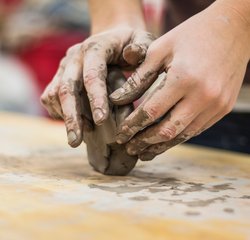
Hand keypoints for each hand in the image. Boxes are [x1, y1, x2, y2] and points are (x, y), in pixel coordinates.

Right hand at [40, 26, 153, 146]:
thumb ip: (140, 48)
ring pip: (54, 94)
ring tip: (78, 138)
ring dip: (64, 117)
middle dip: (72, 117)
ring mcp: (64, 67)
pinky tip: (74, 124)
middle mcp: (75, 57)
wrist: (112, 37)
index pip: (92, 75)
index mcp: (95, 48)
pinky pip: (50, 97)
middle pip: (67, 88)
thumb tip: (130, 55)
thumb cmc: (130, 43)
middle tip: (75, 142)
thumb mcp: (142, 40)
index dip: (96, 98)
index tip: (101, 121)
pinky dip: (59, 112)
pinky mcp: (59, 76)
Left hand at [110, 2, 249, 159]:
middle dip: (144, 142)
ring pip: (183, 135)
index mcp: (184, 78)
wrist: (235, 29)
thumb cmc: (192, 35)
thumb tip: (117, 99)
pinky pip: (197, 129)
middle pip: (167, 130)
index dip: (132, 126)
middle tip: (129, 148)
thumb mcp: (161, 49)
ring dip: (161, 146)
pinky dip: (178, 137)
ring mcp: (216, 105)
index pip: (151, 111)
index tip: (120, 135)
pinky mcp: (224, 108)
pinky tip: (165, 140)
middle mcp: (203, 96)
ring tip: (144, 153)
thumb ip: (139, 77)